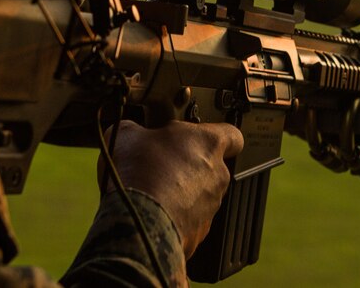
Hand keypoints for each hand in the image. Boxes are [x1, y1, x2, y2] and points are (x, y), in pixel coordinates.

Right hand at [99, 120, 243, 257]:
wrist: (139, 222)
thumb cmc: (141, 174)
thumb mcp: (127, 135)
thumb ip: (136, 129)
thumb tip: (130, 132)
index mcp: (207, 143)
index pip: (232, 135)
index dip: (217, 136)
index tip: (201, 137)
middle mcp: (218, 174)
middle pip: (212, 166)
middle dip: (189, 165)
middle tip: (162, 164)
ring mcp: (212, 206)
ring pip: (201, 194)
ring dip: (182, 192)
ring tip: (152, 191)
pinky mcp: (200, 231)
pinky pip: (190, 220)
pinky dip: (175, 216)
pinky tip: (152, 212)